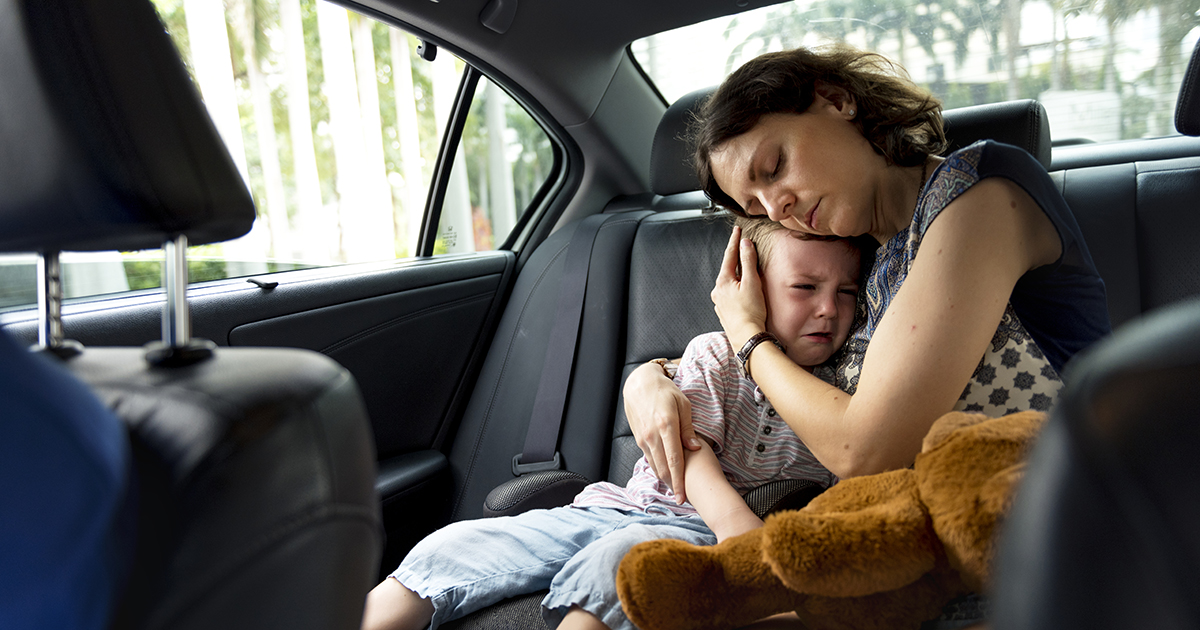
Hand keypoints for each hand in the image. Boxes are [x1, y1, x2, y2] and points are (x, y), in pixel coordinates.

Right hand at [623, 362, 701, 502]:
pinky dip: (658, 469)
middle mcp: (652, 435)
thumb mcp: (683, 404)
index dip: (680, 481)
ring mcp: (643, 438)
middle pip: (663, 469)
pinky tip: (666, 475)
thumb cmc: (665, 391)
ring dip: (665, 480)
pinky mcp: (639, 439)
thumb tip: (695, 447)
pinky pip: (649, 459)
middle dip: (673, 486)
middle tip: (683, 498)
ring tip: (677, 490)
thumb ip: (688, 428)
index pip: (675, 460)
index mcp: (666, 426)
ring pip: (654, 466)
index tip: (684, 497)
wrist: (639, 384)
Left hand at [711, 226, 767, 348]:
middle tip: (743, 247)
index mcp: (723, 281)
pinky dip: (737, 290)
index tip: (737, 230)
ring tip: (747, 273)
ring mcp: (719, 303)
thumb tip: (745, 244)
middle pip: (728, 269)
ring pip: (729, 283)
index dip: (735, 241)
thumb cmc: (751, 312)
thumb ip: (748, 261)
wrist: (747, 338)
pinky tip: (744, 293)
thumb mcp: (752, 282)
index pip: (730, 255)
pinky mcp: (725, 312)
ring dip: (738, 276)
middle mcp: (718, 291)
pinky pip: (730, 295)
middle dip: (736, 259)